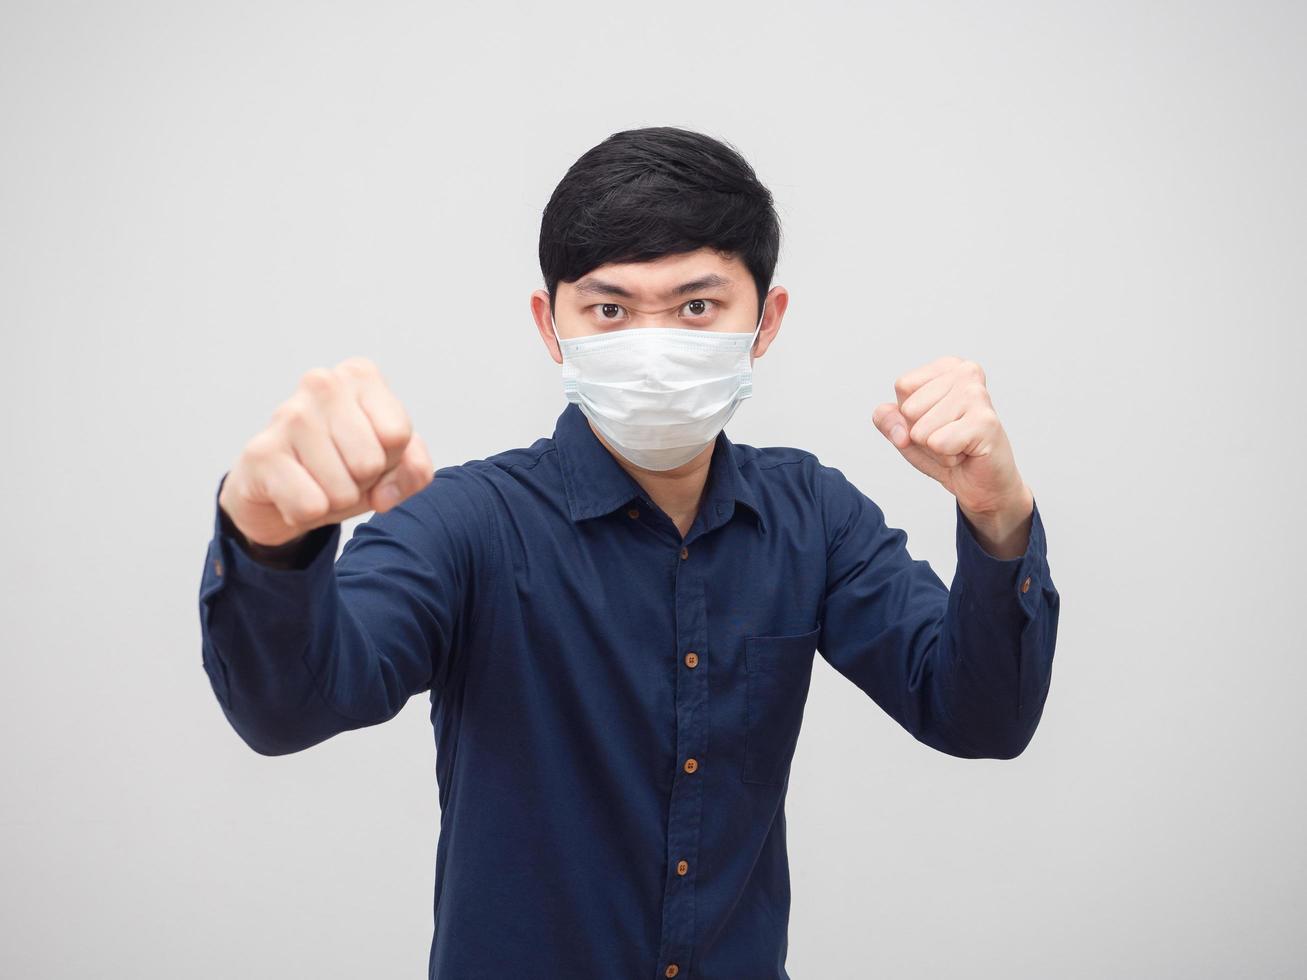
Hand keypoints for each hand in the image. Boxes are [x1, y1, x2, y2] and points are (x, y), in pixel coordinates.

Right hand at [219, 357, 433, 547]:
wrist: (278, 489)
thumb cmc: (342, 465)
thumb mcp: (391, 466)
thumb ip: (414, 471)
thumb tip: (386, 494)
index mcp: (360, 376)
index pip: (398, 435)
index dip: (389, 459)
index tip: (367, 451)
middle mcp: (323, 384)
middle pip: (371, 462)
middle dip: (362, 481)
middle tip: (340, 470)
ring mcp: (288, 414)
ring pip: (342, 489)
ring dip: (335, 500)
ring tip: (316, 480)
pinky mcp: (261, 452)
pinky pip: (310, 506)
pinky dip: (307, 514)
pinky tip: (293, 493)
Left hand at [871, 356, 1028, 518]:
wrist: (980, 482)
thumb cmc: (945, 449)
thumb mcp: (905, 432)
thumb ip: (887, 420)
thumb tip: (898, 428)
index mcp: (948, 366)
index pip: (903, 386)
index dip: (909, 414)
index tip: (935, 421)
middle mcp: (966, 372)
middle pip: (910, 409)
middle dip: (922, 433)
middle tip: (949, 437)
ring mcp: (977, 395)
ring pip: (922, 430)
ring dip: (936, 448)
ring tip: (958, 444)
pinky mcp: (985, 422)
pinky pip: (938, 444)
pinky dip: (947, 457)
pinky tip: (967, 452)